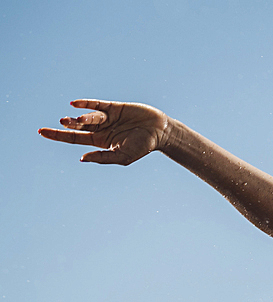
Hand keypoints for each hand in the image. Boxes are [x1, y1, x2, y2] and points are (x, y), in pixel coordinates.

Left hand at [39, 99, 169, 165]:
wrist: (161, 132)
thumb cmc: (143, 147)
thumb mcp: (123, 157)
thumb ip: (103, 158)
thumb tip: (82, 158)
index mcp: (100, 142)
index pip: (74, 138)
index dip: (58, 135)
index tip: (41, 132)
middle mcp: (101, 128)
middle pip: (78, 126)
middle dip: (68, 125)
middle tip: (61, 122)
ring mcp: (107, 117)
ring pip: (88, 116)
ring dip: (81, 118)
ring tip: (74, 119)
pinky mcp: (114, 107)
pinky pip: (97, 104)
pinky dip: (86, 104)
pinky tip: (75, 104)